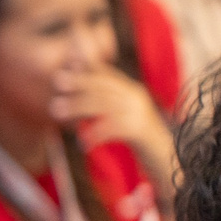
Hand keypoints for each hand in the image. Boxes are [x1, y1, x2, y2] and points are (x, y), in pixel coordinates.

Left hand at [49, 64, 165, 155]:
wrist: (164, 157)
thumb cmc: (135, 138)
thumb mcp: (117, 117)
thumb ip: (100, 105)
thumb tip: (74, 94)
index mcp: (129, 92)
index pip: (106, 76)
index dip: (87, 68)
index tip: (66, 64)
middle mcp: (135, 98)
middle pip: (106, 86)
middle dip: (81, 81)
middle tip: (57, 80)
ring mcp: (139, 113)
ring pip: (106, 105)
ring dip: (79, 106)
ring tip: (56, 111)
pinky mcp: (142, 131)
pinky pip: (114, 129)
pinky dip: (95, 134)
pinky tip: (81, 143)